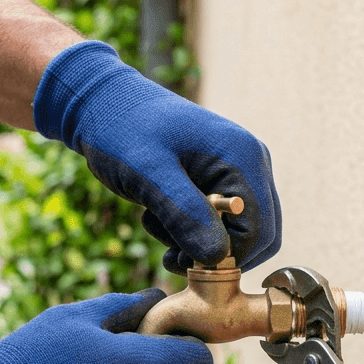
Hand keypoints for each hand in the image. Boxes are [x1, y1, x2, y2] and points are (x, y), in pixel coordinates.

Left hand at [33, 41, 281, 273]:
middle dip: (215, 255)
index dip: (227, 258)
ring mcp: (238, 170)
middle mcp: (251, 162)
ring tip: (158, 225)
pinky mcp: (221, 177)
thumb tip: (218, 257)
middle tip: (170, 252)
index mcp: (243, 158)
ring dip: (200, 244)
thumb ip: (184, 213)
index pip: (259, 232)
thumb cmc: (123, 130)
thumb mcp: (149, 174)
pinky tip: (161, 219)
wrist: (103, 102)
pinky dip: (194, 232)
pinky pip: (222, 222)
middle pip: (258, 236)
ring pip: (239, 233)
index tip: (182, 260)